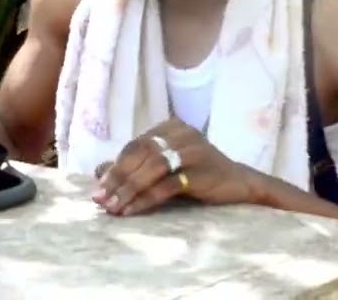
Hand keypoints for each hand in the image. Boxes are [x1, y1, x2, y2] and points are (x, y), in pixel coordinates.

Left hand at [93, 118, 254, 216]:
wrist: (239, 184)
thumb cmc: (199, 174)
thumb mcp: (165, 166)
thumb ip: (136, 166)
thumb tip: (99, 170)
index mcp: (171, 126)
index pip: (135, 146)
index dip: (114, 168)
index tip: (98, 189)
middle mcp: (181, 133)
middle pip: (140, 155)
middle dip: (117, 179)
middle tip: (100, 201)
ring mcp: (192, 150)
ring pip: (151, 169)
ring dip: (128, 190)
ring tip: (113, 208)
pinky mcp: (201, 171)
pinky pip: (166, 185)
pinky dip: (145, 199)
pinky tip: (132, 211)